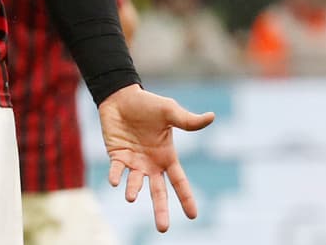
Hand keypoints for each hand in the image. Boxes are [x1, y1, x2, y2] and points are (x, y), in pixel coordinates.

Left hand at [98, 84, 214, 231]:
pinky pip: (116, 170)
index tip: (193, 216)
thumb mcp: (169, 111)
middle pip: (158, 192)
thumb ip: (187, 120)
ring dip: (133, 190)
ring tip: (132, 196)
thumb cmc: (147, 104)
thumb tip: (212, 117)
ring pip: (135, 183)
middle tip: (163, 229)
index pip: (179, 181)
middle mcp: (151, 164)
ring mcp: (134, 162)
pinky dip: (115, 176)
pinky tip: (114, 181)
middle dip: (160, 210)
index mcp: (167, 156)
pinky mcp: (117, 156)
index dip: (186, 198)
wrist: (121, 97)